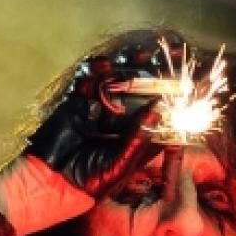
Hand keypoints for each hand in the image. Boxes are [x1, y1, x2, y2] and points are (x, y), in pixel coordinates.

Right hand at [26, 56, 161, 198]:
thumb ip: (138, 139)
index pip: (159, 113)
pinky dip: (96, 71)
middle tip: (161, 54)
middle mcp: (122, 121)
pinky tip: (102, 67)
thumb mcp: (120, 165)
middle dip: (150, 73)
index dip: (171, 96)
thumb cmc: (90, 181)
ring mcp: (100, 110)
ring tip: (136, 55)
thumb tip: (158, 108)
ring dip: (125, 68)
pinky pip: (90, 81)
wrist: (51, 180)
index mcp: (137, 138)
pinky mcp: (79, 102)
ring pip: (117, 82)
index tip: (184, 80)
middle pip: (140, 91)